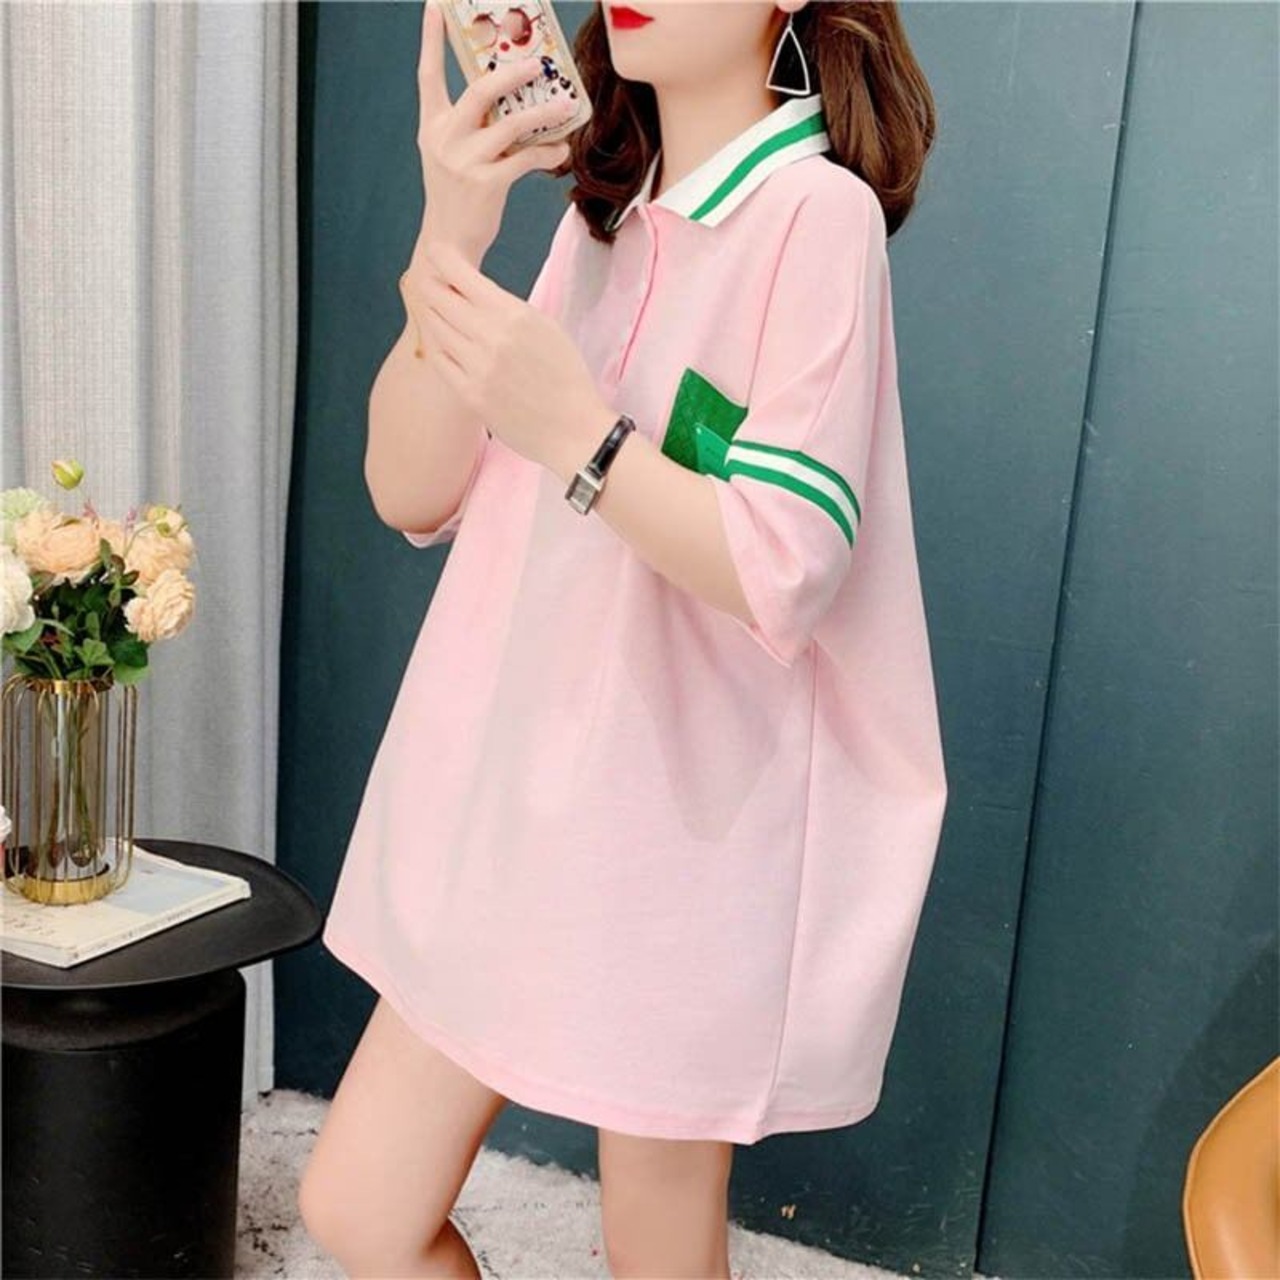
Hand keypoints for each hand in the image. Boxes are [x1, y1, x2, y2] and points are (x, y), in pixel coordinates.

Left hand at [411, 238, 613, 478]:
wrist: (573, 429)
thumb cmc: (566, 375)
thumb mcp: (545, 326)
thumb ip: (507, 308)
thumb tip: (472, 292)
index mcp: (513, 314)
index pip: (462, 276)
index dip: (442, 259)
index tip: (436, 252)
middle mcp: (490, 336)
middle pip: (438, 299)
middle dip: (430, 286)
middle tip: (426, 281)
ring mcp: (476, 367)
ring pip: (434, 328)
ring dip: (431, 315)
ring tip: (432, 310)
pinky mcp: (469, 394)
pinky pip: (439, 360)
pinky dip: (436, 345)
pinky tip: (440, 341)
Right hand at [414, 0, 575, 262]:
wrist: (447, 245)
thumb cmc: (457, 196)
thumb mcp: (454, 155)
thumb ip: (475, 127)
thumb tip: (516, 102)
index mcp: (432, 126)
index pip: (428, 74)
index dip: (431, 38)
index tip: (436, 5)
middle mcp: (445, 139)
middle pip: (479, 91)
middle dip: (512, 73)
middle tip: (537, 63)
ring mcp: (465, 162)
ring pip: (511, 125)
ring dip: (543, 113)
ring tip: (565, 104)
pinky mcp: (487, 184)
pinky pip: (526, 158)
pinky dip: (548, 153)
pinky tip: (560, 151)